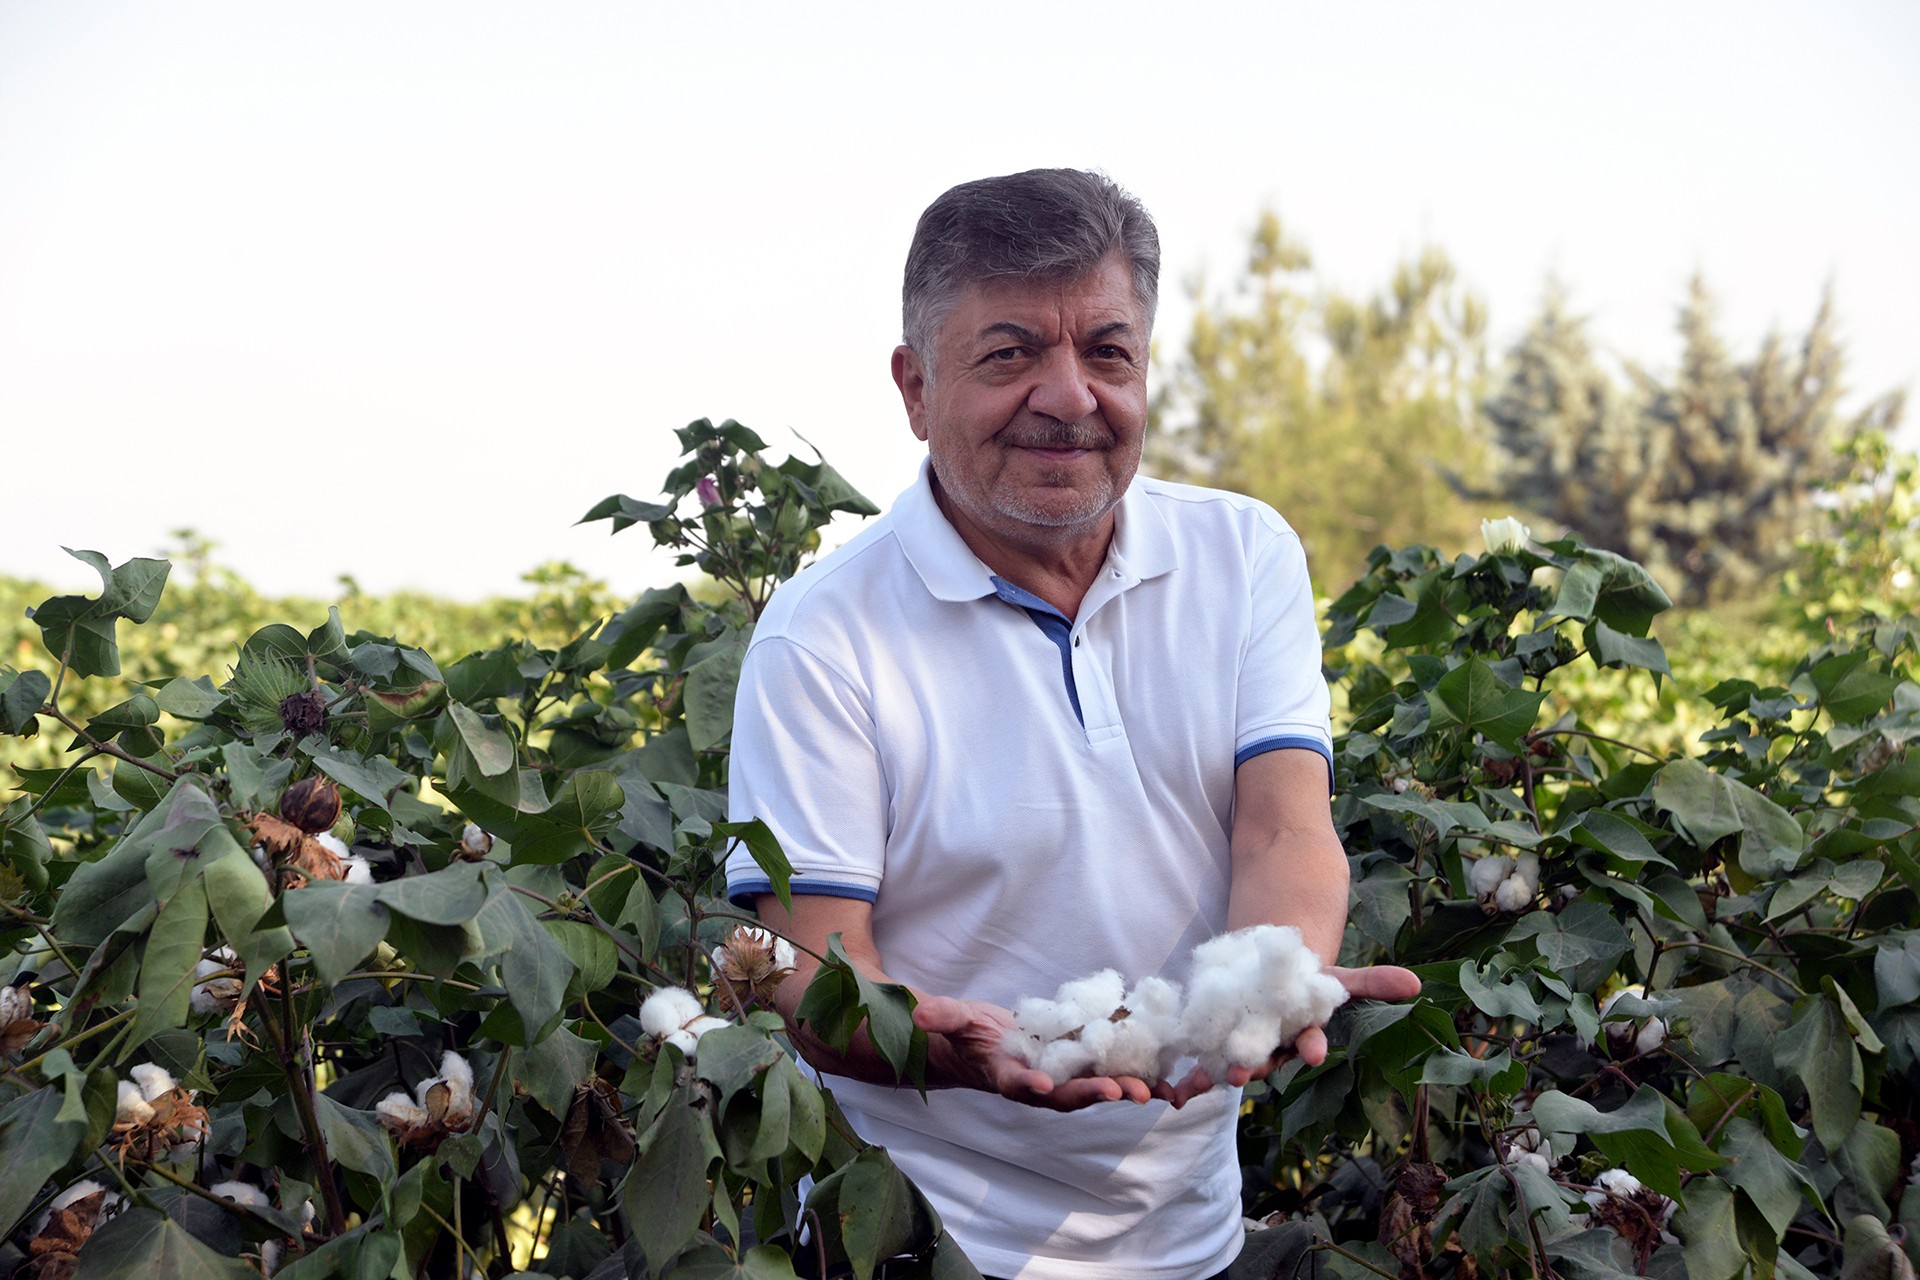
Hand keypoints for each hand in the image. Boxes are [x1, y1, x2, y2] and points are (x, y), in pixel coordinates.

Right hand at [913, 995, 1155, 1111]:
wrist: (980, 1044)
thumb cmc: (965, 1033)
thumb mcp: (952, 1019)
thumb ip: (942, 1016)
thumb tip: (920, 1013)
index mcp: (1004, 1074)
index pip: (1014, 1083)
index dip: (1028, 1086)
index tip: (1042, 1085)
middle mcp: (1037, 1084)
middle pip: (1065, 1094)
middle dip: (1092, 1093)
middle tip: (1121, 1091)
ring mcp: (1060, 1077)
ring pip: (1093, 1087)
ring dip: (1123, 1090)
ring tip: (1154, 1092)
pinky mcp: (1079, 1066)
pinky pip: (1108, 1073)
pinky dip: (1135, 1079)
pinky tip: (1166, 1084)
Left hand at [1152, 963, 1423, 1108]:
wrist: (1271, 969)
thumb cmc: (1308, 977)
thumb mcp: (1337, 975)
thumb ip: (1372, 981)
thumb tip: (1416, 983)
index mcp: (1304, 1034)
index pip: (1312, 1043)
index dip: (1312, 1046)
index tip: (1313, 1051)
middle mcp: (1277, 1048)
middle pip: (1267, 1059)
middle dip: (1255, 1065)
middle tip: (1244, 1070)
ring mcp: (1246, 1047)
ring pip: (1233, 1064)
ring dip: (1218, 1075)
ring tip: (1204, 1081)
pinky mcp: (1218, 1042)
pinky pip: (1204, 1063)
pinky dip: (1191, 1077)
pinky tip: (1177, 1089)